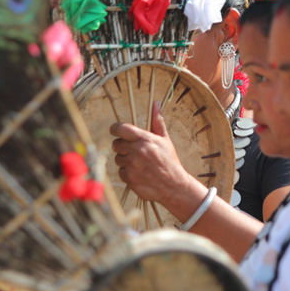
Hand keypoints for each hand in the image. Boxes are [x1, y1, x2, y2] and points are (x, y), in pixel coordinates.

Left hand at [110, 102, 204, 219]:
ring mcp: (132, 165)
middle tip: (134, 151)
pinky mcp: (129, 177)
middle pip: (116, 144)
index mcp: (145, 139)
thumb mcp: (165, 140)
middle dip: (122, 146)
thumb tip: (155, 104)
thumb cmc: (169, 161)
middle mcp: (137, 150)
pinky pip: (120, 171)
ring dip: (125, 160)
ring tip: (139, 164)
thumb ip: (157, 121)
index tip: (116, 131)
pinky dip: (127, 172)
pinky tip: (139, 173)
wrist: (174, 186)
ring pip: (118, 158)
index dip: (115, 129)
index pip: (121, 129)